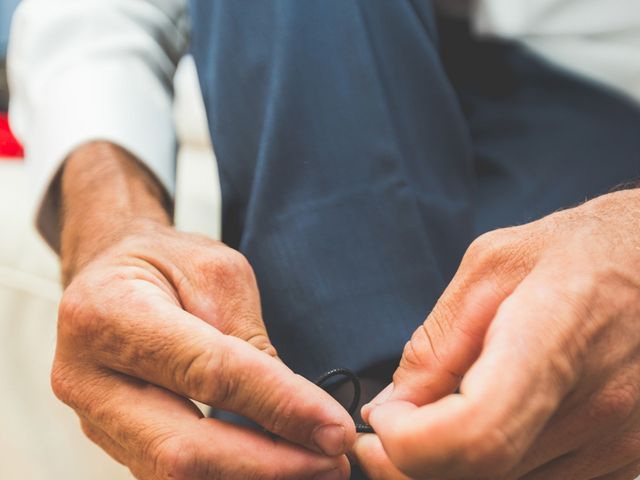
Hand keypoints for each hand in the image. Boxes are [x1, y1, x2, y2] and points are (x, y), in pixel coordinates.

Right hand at [52, 143, 354, 478]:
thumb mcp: (217, 272)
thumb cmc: (166, 262)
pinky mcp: (113, 439)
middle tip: (332, 461)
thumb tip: (295, 412)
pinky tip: (275, 466)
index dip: (277, 405)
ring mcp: (94, 417)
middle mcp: (88, 377)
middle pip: (182, 449)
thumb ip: (249, 339)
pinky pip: (172, 474)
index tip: (334, 427)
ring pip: (175, 475)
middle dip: (268, 465)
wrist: (114, 272)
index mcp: (108, 314)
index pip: (206, 372)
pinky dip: (229, 475)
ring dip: (253, 478)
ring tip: (315, 467)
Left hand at [355, 189, 639, 479]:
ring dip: (449, 467)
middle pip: (481, 474)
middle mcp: (595, 406)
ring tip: (428, 419)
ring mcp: (617, 442)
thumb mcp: (491, 267)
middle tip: (383, 429)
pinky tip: (477, 428)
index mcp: (552, 340)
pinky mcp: (625, 458)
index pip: (476, 431)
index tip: (384, 417)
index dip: (412, 441)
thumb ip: (437, 342)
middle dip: (409, 462)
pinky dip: (492, 469)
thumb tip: (392, 406)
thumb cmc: (574, 253)